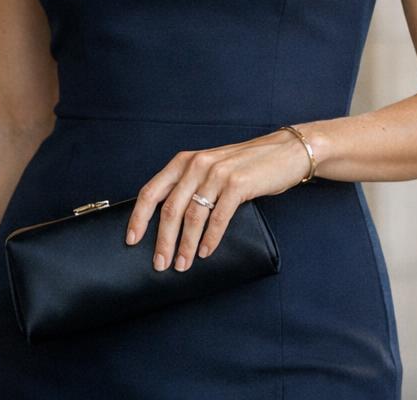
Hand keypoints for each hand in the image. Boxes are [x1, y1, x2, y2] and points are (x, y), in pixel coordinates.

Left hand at [124, 129, 311, 273]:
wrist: (285, 152)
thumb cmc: (246, 166)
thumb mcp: (211, 168)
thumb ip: (190, 186)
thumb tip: (166, 223)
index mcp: (185, 161)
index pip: (151, 191)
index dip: (139, 218)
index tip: (132, 241)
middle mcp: (197, 164)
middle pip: (170, 209)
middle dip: (163, 241)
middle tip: (160, 264)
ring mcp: (217, 173)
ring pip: (193, 216)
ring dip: (185, 245)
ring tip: (182, 264)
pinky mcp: (238, 184)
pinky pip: (218, 218)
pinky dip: (210, 239)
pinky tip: (205, 252)